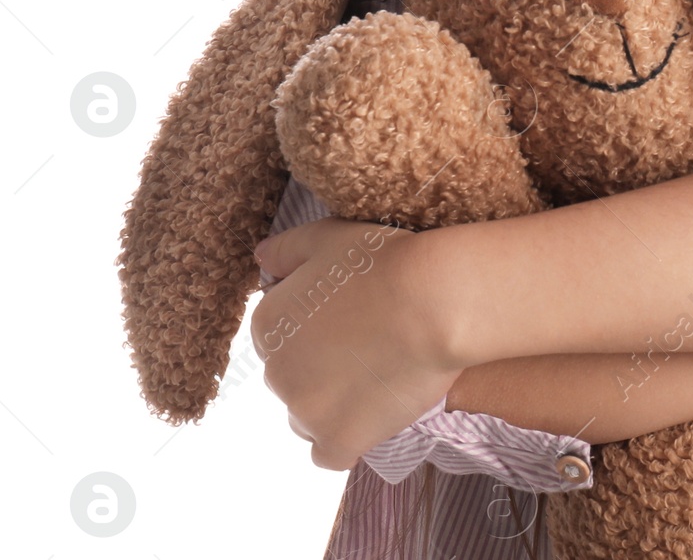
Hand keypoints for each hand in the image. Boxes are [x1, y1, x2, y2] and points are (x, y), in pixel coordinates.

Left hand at [250, 216, 461, 470]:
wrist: (432, 302)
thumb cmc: (384, 263)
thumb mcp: (327, 237)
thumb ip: (285, 249)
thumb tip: (260, 259)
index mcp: (268, 324)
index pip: (280, 336)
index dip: (316, 327)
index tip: (351, 318)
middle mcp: (275, 373)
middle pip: (292, 377)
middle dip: (321, 366)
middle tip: (368, 345)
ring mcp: (306, 412)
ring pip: (306, 416)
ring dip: (330, 404)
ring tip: (374, 378)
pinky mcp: (340, 440)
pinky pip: (329, 454)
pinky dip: (345, 439)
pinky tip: (371, 416)